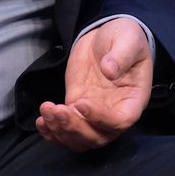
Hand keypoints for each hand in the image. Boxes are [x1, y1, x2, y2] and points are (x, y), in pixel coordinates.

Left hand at [37, 17, 153, 151]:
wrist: (105, 36)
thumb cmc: (125, 38)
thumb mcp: (128, 39)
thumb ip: (121, 55)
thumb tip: (109, 71)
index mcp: (133, 100)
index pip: (120, 121)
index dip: (100, 118)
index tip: (81, 103)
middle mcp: (114, 114)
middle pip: (97, 137)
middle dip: (75, 128)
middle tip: (57, 110)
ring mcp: (94, 114)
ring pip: (79, 139)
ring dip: (61, 132)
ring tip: (46, 111)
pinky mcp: (76, 108)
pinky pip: (65, 130)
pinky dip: (52, 131)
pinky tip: (41, 121)